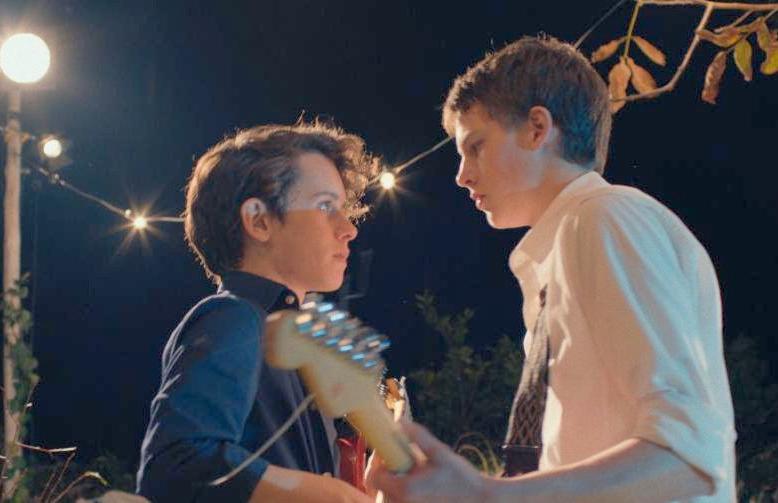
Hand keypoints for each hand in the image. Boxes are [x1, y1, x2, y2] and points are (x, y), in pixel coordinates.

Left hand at [366, 420, 490, 502]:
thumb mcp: (440, 453)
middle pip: (379, 487)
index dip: (376, 463)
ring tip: (414, 471)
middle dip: (387, 471)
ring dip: (394, 482)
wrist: (481, 501)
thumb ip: (419, 437)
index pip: (373, 477)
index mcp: (405, 489)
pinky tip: (419, 483)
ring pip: (388, 496)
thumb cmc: (462, 479)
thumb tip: (399, 421)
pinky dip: (402, 492)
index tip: (388, 452)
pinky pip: (400, 501)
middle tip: (402, 458)